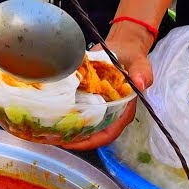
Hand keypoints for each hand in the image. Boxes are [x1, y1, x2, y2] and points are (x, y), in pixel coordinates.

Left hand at [58, 23, 154, 150]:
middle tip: (51, 138)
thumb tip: (141, 83)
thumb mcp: (139, 63)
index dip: (90, 142)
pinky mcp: (88, 98)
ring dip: (66, 129)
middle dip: (73, 139)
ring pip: (82, 125)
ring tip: (46, 130)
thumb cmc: (132, 57)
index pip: (108, 134)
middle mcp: (110, 113)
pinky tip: (48, 112)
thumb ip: (142, 72)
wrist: (122, 45)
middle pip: (92, 134)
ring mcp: (98, 107)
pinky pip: (76, 110)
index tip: (71, 142)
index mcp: (123, 111)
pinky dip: (64, 113)